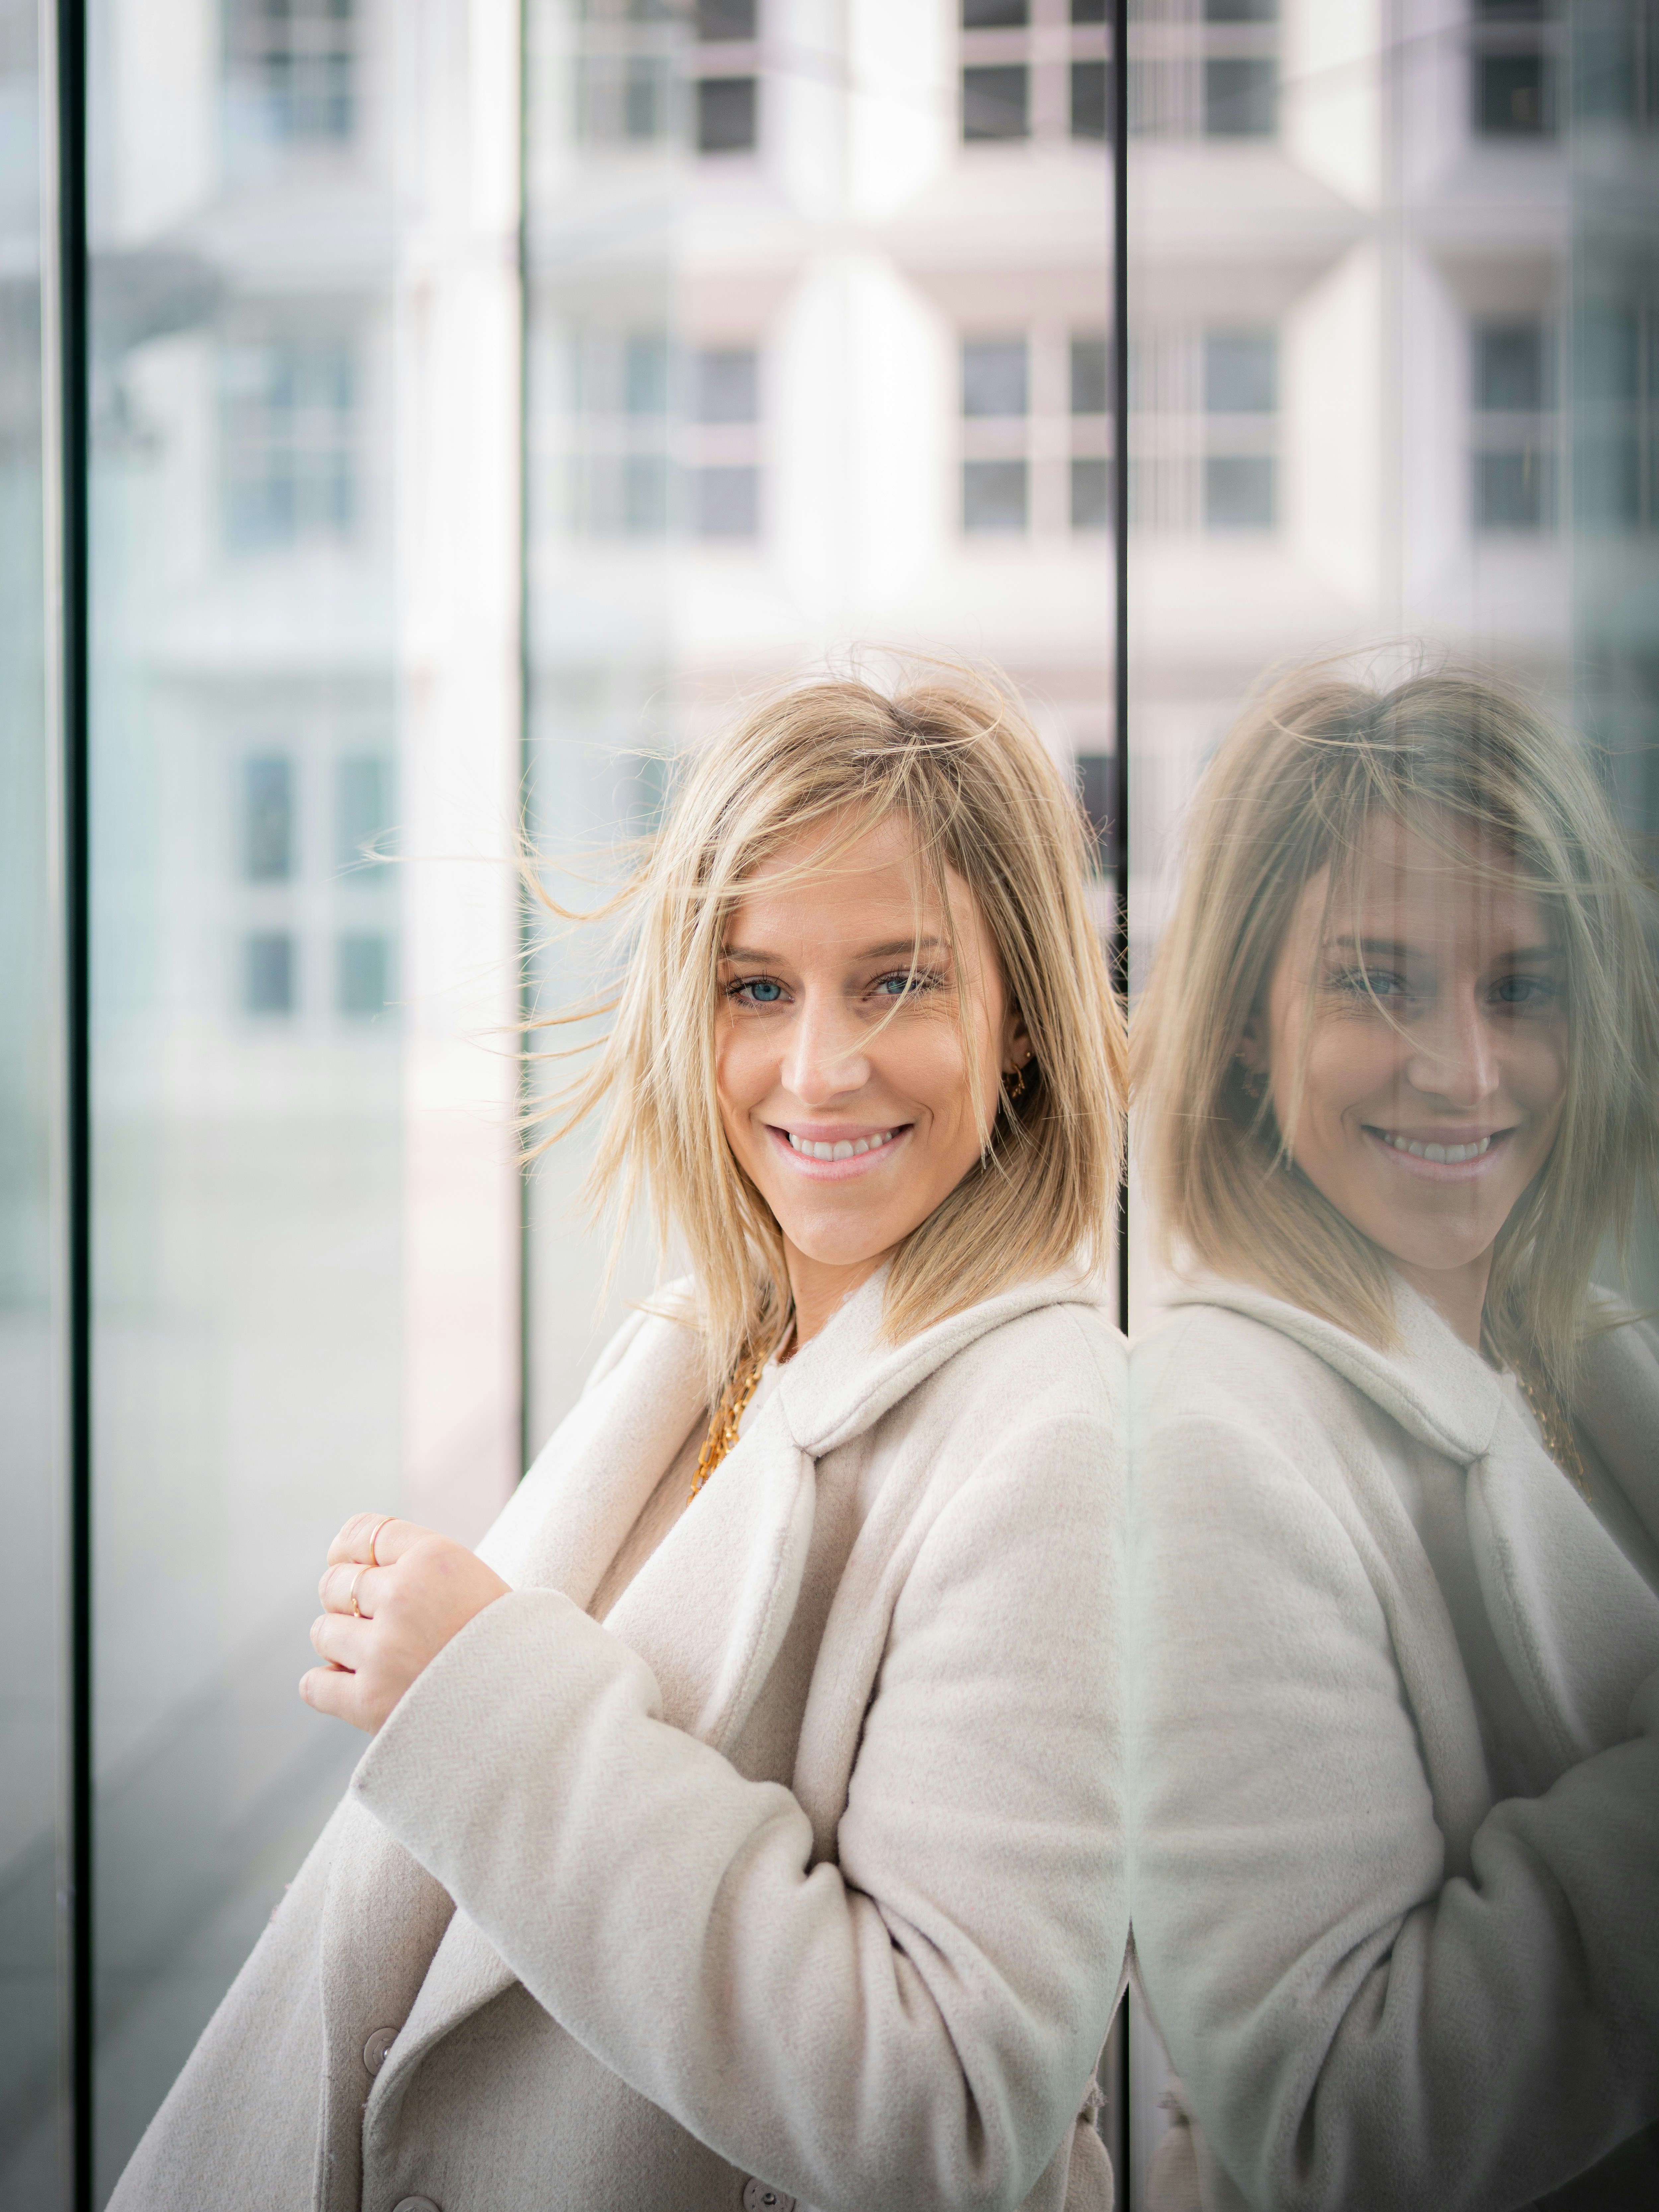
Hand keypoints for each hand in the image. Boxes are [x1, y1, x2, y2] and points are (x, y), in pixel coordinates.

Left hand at [300, 1511, 510, 1734]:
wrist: (537, 1710)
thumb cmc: (504, 1643)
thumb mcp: (472, 1579)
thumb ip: (416, 1565)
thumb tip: (343, 1562)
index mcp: (434, 1557)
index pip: (360, 1532)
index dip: (351, 1551)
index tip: (356, 1568)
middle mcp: (403, 1595)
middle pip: (334, 1582)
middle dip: (348, 1603)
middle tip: (381, 1624)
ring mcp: (383, 1650)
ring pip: (322, 1631)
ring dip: (341, 1645)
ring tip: (379, 1659)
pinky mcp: (369, 1701)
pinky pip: (314, 1684)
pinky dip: (328, 1687)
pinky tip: (355, 1688)